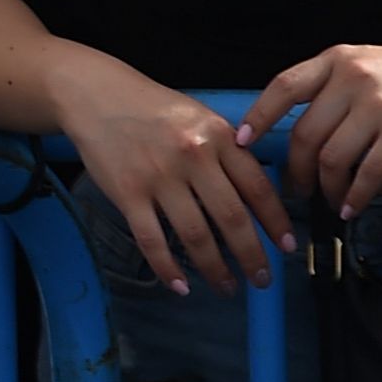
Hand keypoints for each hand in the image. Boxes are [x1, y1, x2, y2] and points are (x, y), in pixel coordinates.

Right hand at [51, 46, 292, 291]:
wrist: (95, 94)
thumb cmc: (152, 108)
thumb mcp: (201, 118)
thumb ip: (229, 151)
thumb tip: (257, 196)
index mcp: (218, 136)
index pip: (257, 188)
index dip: (276, 223)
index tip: (286, 247)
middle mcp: (192, 157)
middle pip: (231, 219)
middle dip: (252, 256)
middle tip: (262, 279)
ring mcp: (158, 176)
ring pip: (195, 235)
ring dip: (215, 269)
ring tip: (226, 286)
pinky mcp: (126, 192)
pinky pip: (151, 239)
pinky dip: (167, 268)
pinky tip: (179, 285)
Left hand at [247, 40, 381, 216]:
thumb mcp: (364, 63)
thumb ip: (330, 87)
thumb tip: (297, 130)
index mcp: (335, 60)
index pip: (282, 88)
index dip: (257, 117)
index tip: (241, 143)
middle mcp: (351, 79)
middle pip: (305, 134)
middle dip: (296, 169)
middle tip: (297, 189)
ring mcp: (378, 105)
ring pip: (332, 157)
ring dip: (325, 186)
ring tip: (328, 199)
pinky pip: (368, 172)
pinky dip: (355, 194)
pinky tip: (352, 206)